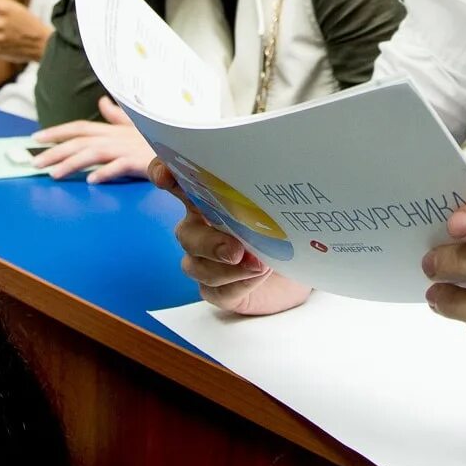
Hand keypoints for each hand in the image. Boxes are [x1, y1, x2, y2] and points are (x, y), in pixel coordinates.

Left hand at [32, 97, 154, 182]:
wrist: (183, 148)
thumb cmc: (159, 139)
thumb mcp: (137, 125)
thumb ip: (117, 116)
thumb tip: (102, 102)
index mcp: (113, 129)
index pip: (79, 128)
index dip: (57, 131)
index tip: (36, 138)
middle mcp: (116, 136)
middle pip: (80, 141)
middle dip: (55, 150)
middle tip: (34, 162)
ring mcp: (127, 148)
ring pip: (94, 153)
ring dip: (72, 163)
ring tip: (54, 174)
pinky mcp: (140, 161)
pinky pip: (121, 165)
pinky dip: (106, 172)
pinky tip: (92, 180)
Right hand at [150, 158, 311, 315]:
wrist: (301, 265)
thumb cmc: (287, 226)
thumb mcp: (281, 205)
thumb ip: (268, 195)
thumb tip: (273, 186)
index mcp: (209, 198)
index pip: (177, 181)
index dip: (163, 174)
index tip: (165, 177)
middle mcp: (200, 227)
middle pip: (185, 233)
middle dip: (208, 243)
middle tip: (236, 251)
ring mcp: (204, 261)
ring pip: (195, 266)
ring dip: (225, 268)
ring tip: (258, 265)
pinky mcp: (215, 290)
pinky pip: (213, 291)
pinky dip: (236, 285)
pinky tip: (256, 278)